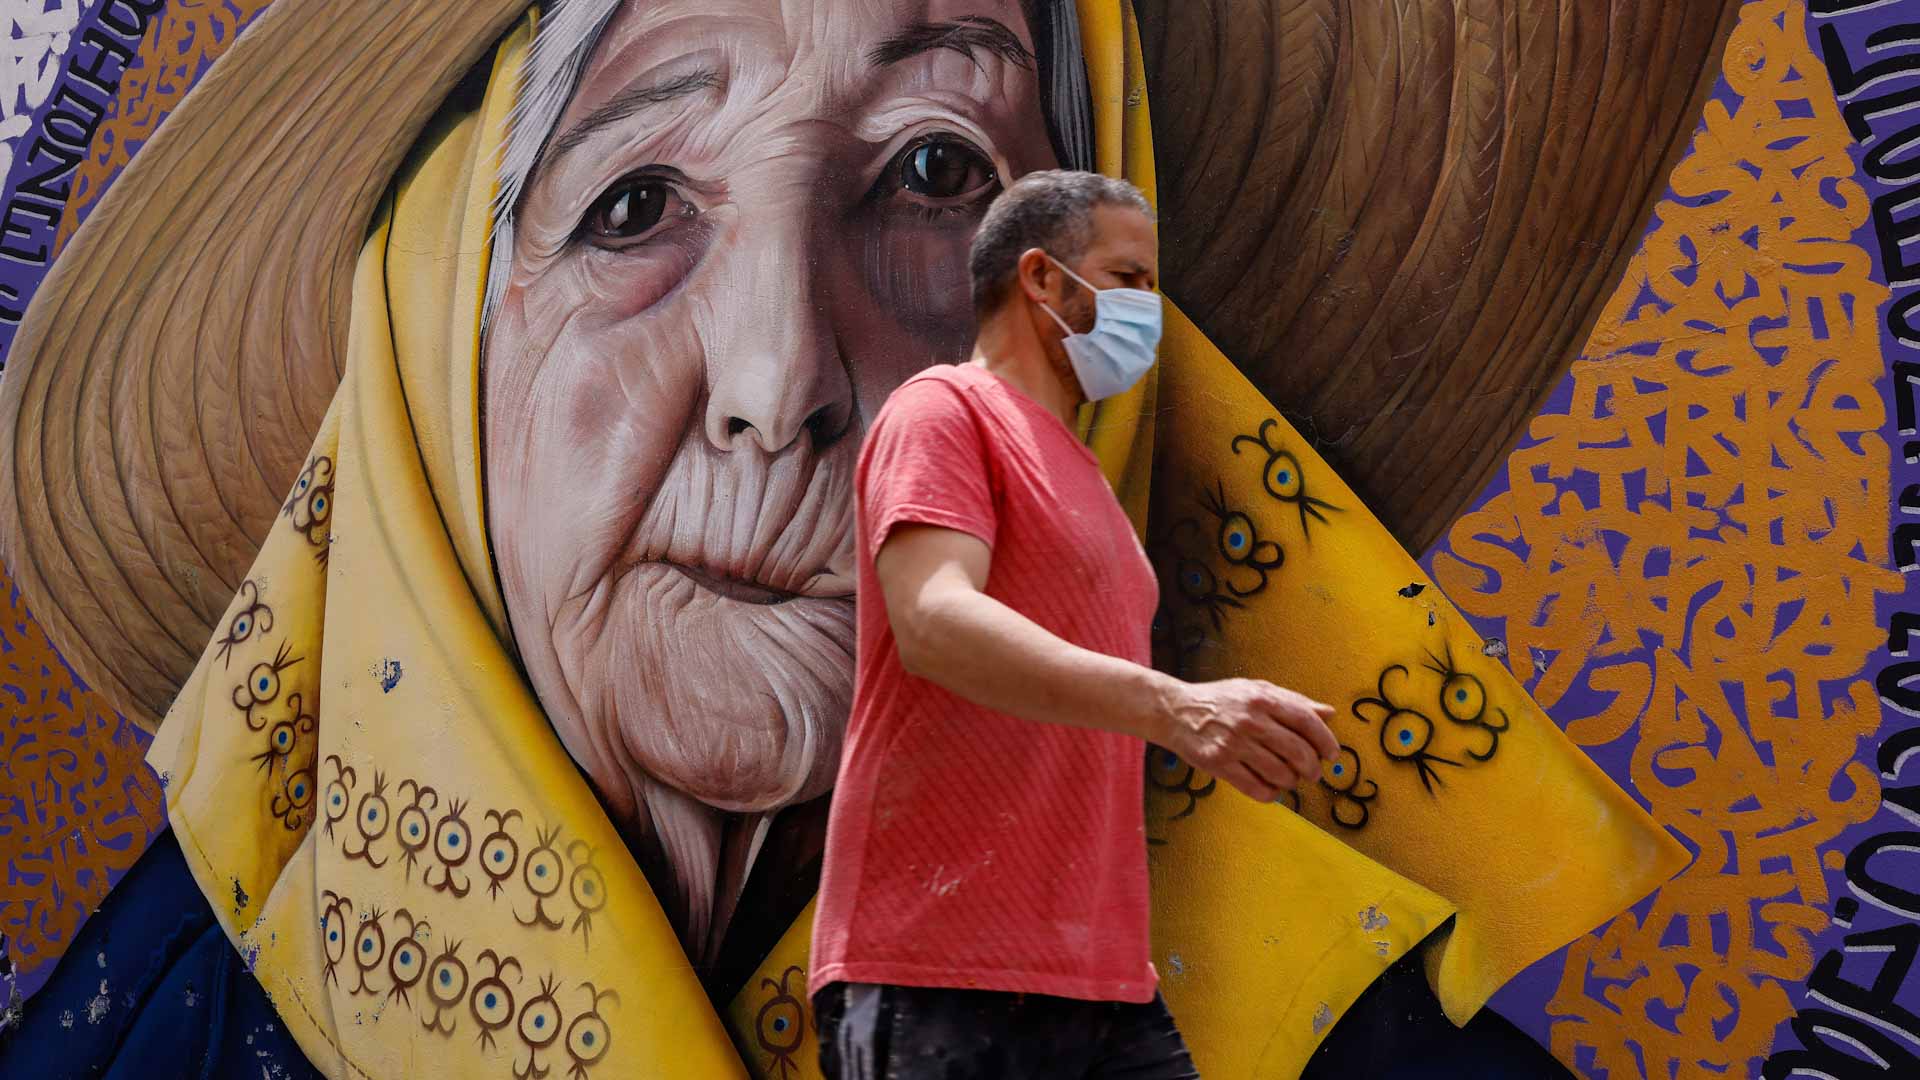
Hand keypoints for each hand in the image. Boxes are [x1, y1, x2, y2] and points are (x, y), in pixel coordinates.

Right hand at [1157, 678, 1338, 801]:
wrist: (1176, 711)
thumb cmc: (1220, 700)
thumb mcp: (1256, 690)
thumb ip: (1293, 701)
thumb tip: (1328, 713)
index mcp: (1263, 699)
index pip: (1306, 721)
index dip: (1325, 740)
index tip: (1331, 753)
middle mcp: (1250, 721)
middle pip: (1297, 751)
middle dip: (1312, 768)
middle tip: (1312, 773)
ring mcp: (1234, 743)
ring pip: (1279, 773)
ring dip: (1291, 782)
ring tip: (1289, 780)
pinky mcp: (1219, 764)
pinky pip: (1255, 788)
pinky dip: (1270, 793)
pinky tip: (1270, 789)